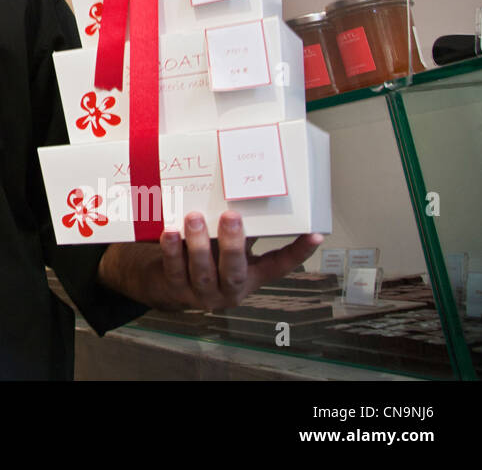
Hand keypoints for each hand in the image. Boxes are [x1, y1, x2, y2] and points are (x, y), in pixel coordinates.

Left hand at [149, 211, 322, 310]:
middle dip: (233, 245)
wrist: (167, 284)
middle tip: (231, 216)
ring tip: (195, 218)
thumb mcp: (226, 246)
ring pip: (203, 272)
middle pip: (235, 272)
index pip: (279, 266)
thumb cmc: (204, 256)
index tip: (314, 235)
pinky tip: (169, 232)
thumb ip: (237, 229)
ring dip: (198, 245)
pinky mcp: (176, 290)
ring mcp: (203, 293)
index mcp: (249, 276)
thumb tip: (248, 189)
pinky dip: (172, 251)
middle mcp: (229, 289)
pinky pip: (174, 271)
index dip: (298, 253)